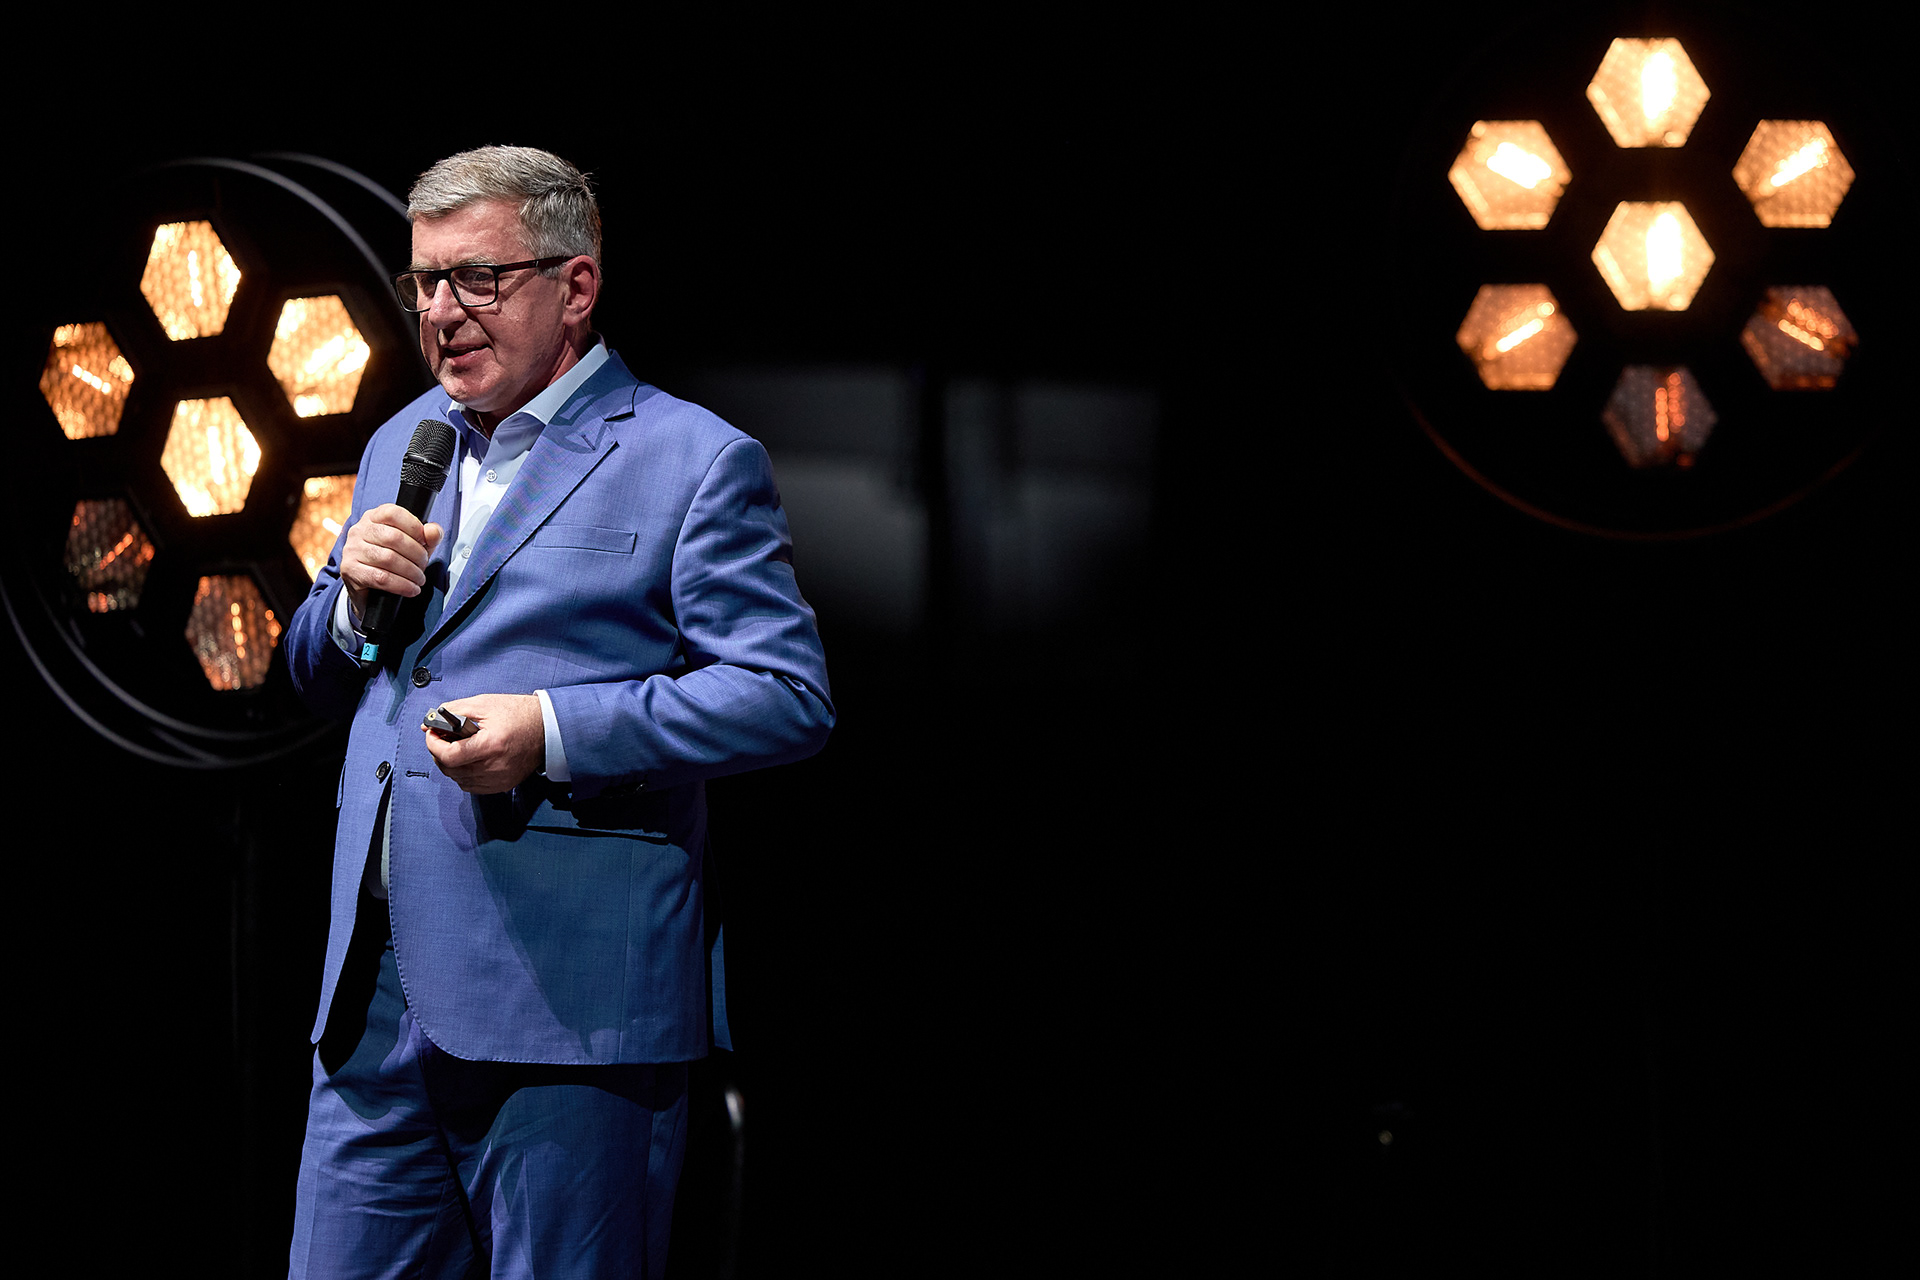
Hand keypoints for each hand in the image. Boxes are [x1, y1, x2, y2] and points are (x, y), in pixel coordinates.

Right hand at [341, 505, 443, 621]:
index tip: (425, 542)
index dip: (414, 527)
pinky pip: (381, 577)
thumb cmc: (394, 561)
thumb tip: (433, 532)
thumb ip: (428, 536)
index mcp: (373, 517)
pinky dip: (402, 585)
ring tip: (420, 579)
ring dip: (411, 571)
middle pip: (394, 538)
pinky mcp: (350, 569)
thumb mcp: (415, 545)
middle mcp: (359, 530)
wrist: (370, 590)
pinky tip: (412, 589)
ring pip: (388, 558)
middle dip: (416, 554)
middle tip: (424, 566)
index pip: (393, 513)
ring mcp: (351, 549)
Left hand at [423, 694, 544, 793]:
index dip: (434, 745)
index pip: (449, 756)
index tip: (432, 734)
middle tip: (442, 738)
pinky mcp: (503, 785)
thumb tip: (429, 722)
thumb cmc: (519, 714)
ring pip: (459, 780)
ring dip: (451, 765)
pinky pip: (472, 787)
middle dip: (439, 753)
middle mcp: (495, 766)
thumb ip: (453, 711)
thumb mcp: (484, 704)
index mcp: (491, 744)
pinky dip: (464, 775)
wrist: (548, 728)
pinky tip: (469, 760)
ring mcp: (499, 778)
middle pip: (450, 770)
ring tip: (457, 748)